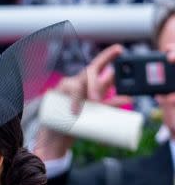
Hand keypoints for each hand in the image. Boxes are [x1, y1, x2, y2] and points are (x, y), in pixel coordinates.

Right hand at [35, 44, 131, 160]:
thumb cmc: (78, 122)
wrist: (58, 136)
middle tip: (97, 100)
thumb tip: (129, 98)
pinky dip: (72, 101)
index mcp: (91, 84)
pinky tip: (74, 109)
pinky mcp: (54, 94)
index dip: (109, 55)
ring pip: (76, 84)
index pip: (100, 65)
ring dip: (81, 94)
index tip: (119, 49)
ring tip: (85, 107)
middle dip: (95, 84)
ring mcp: (67, 87)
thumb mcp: (97, 113)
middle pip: (89, 73)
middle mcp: (79, 82)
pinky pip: (64, 94)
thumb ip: (111, 104)